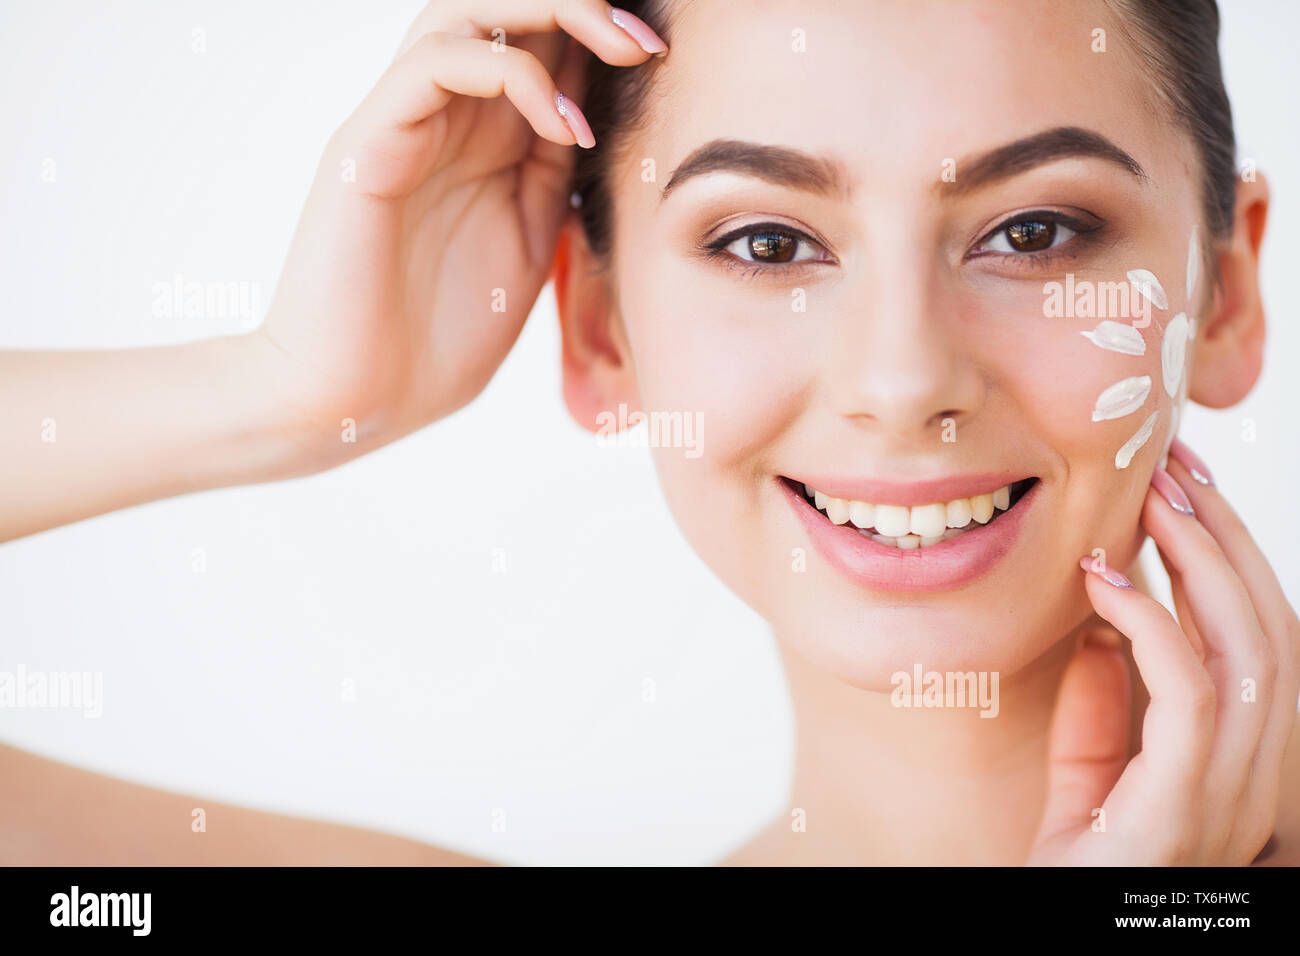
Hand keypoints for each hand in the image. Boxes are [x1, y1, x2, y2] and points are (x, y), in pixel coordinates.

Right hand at [253, 0, 665, 464]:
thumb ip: (553, 180)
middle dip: (581, 7)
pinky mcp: (367, 145)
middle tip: (647, 41)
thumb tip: (598, 120)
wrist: (354, 403)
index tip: (663, 56)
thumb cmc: (434, 344)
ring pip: (464, 13)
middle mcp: (437, 121)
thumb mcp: (525, 249)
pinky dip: (510, 74)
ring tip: (619, 50)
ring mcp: (399, 126)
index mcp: (476, 145)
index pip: (535, 51)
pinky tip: (562, 126)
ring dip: (549, 13)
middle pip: (502, 14)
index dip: (598, 37)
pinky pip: (434, 64)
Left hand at [1029, 439, 1299, 864]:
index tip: (1183, 486)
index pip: (1263, 636)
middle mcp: (1258, 774)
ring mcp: (1230, 796)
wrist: (1055, 934)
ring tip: (1150, 499)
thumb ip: (1104, 702)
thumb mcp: (1090, 770)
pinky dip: (1155, 625)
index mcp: (1244, 758)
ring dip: (1203, 561)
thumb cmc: (1076, 864)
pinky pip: (1191, 696)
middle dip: (1226, 536)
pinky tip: (1109, 581)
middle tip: (1173, 464)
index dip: (1234, 555)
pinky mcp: (1181, 810)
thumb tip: (1103, 621)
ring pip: (1251, 650)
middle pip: (1271, 627)